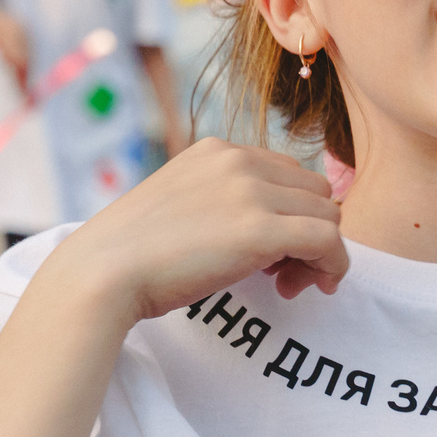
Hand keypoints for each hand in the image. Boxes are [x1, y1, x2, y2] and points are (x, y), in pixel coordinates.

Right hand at [47, 137, 345, 328]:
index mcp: (218, 150)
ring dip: (320, 253)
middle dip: (308, 232)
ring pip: (328, 216)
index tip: (272, 252)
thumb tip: (271, 232)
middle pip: (316, 193)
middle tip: (283, 273)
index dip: (290, 213)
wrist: (102, 273)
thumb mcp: (181, 206)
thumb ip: (222, 202)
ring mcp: (250, 192)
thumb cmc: (132, 254)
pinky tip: (315, 287)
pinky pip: (329, 242)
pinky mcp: (260, 230)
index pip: (288, 173)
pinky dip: (334, 266)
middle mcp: (238, 160)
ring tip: (287, 284)